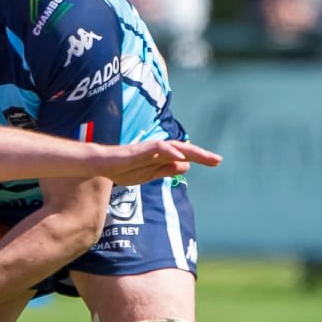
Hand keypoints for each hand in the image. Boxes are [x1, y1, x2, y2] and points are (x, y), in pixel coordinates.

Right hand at [98, 140, 223, 185]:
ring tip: (206, 156)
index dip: (200, 158)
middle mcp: (158, 150)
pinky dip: (170, 151)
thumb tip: (185, 165)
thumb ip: (166, 169)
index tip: (215, 162)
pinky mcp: (140, 149)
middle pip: (184, 150)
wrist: (102, 164)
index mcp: (161, 157)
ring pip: (175, 146)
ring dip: (191, 151)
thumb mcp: (149, 174)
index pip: (184, 156)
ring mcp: (150, 148)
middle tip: (218, 160)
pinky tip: (181, 156)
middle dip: (202, 155)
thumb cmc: (123, 168)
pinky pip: (158, 148)